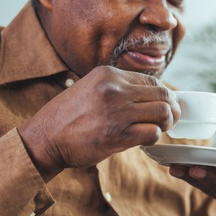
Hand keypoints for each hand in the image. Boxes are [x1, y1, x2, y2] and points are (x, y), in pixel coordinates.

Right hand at [18, 66, 179, 180]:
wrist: (44, 139)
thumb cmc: (67, 118)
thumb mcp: (90, 89)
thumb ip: (117, 88)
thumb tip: (149, 96)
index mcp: (108, 74)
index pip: (151, 79)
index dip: (162, 94)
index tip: (161, 106)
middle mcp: (114, 89)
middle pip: (163, 94)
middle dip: (171, 109)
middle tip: (168, 121)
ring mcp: (117, 111)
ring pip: (163, 112)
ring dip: (165, 124)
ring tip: (157, 130)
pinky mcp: (118, 134)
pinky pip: (153, 133)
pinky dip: (153, 138)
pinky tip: (143, 141)